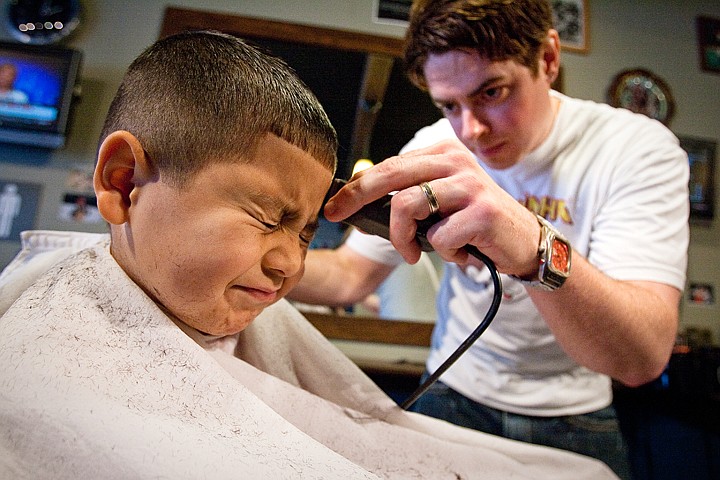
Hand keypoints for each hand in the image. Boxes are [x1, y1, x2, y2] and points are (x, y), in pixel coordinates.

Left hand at [324, 139, 539, 274]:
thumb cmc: (474, 223)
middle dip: (356, 197)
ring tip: (413, 253)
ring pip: (408, 206)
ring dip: (403, 238)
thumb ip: (407, 198)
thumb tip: (358, 210)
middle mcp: (455, 161)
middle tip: (340, 217)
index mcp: (442, 153)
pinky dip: (442, 252)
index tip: (336, 205)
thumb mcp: (440, 202)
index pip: (389, 165)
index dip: (357, 186)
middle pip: (390, 175)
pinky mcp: (482, 212)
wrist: (524, 241)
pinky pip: (439, 236)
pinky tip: (458, 253)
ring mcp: (470, 185)